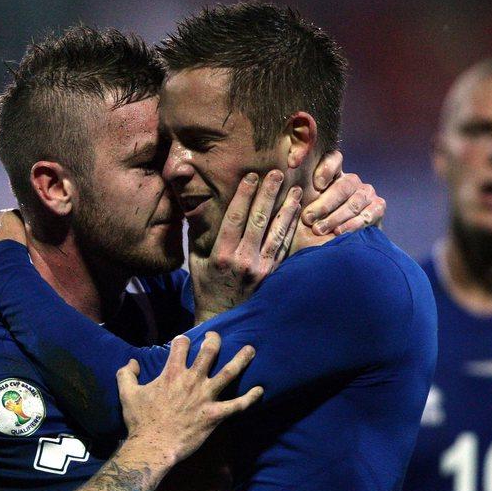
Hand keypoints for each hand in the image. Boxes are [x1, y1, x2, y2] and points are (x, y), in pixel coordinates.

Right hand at [116, 332, 261, 466]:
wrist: (153, 446)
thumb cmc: (140, 420)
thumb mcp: (127, 393)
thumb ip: (126, 374)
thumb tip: (131, 362)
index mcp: (172, 373)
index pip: (180, 346)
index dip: (182, 340)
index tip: (184, 340)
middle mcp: (192, 380)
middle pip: (209, 352)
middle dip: (214, 340)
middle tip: (216, 337)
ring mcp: (206, 397)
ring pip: (229, 373)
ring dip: (241, 359)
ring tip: (251, 349)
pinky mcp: (215, 415)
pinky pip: (237, 405)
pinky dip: (250, 398)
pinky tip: (260, 390)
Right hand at [189, 170, 301, 323]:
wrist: (222, 317)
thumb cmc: (205, 285)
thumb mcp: (195, 259)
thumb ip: (198, 232)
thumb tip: (195, 205)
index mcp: (222, 254)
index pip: (236, 217)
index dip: (245, 194)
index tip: (252, 176)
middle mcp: (243, 260)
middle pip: (259, 220)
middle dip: (269, 195)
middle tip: (278, 173)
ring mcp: (261, 268)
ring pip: (277, 233)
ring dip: (287, 209)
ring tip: (295, 190)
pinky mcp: (272, 274)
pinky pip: (283, 247)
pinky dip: (290, 228)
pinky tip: (296, 214)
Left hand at [300, 150, 385, 235]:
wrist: (337, 241)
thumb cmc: (313, 220)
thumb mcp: (302, 204)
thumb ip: (296, 191)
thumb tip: (285, 170)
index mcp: (333, 173)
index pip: (334, 159)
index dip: (327, 169)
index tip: (316, 184)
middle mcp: (352, 180)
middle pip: (343, 186)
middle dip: (323, 204)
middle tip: (307, 218)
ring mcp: (367, 193)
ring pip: (354, 203)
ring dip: (335, 218)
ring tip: (319, 229)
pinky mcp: (379, 207)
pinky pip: (367, 215)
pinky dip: (352, 225)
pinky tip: (339, 233)